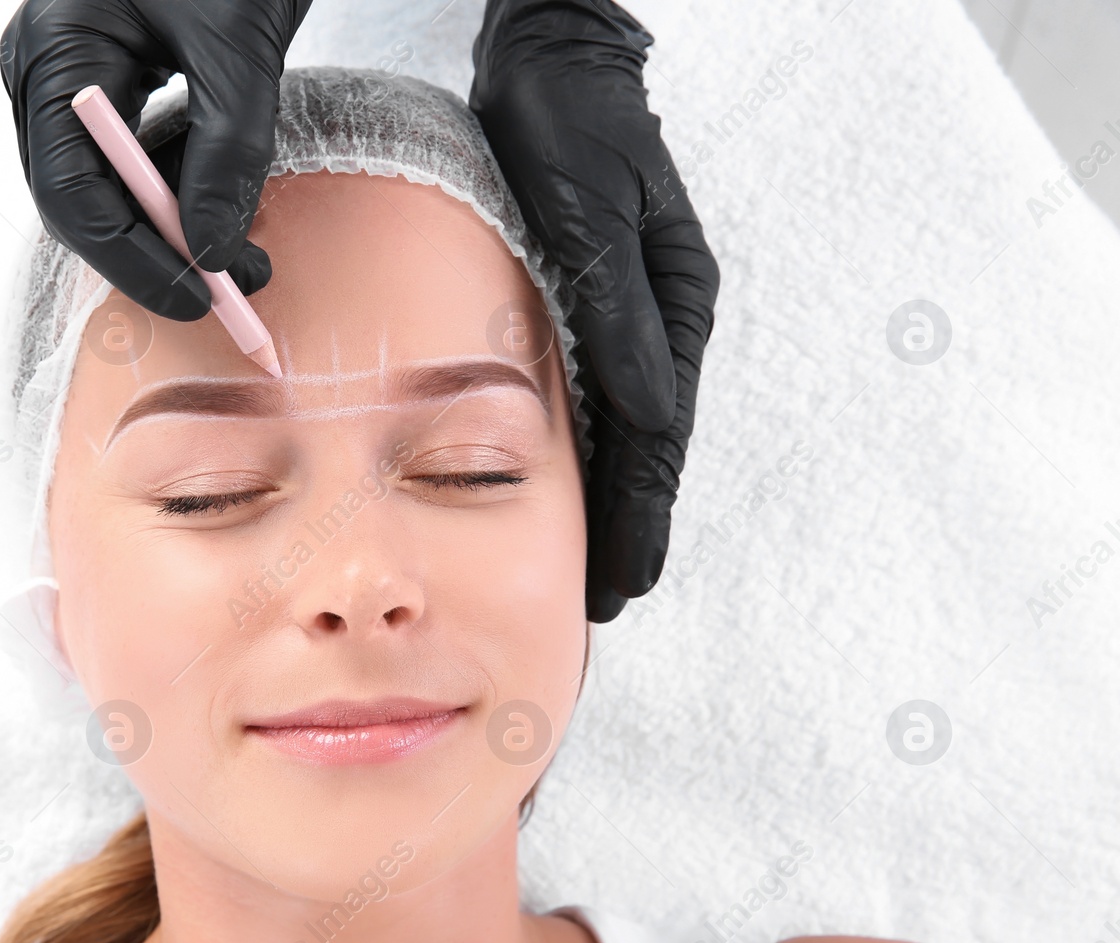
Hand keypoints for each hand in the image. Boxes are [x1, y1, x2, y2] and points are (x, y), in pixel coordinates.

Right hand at [0, 0, 312, 319]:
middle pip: (83, 201)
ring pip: (110, 187)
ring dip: (175, 227)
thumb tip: (215, 251)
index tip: (199, 298)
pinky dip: (180, 188)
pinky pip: (134, 157)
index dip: (133, 260)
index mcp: (54, 54)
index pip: (70, 196)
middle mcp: (49, 73)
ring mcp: (76, 77)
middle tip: (233, 289)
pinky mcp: (115, 78)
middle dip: (157, 253)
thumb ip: (228, 150)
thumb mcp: (236, 47)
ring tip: (247, 253)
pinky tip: (226, 203)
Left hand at [471, 0, 721, 622]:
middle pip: (650, 443)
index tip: (629, 580)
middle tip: (617, 600)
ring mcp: (635, 309)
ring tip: (609, 565)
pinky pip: (603, 391)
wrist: (552, 60)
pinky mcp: (600, 297)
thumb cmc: (567, 127)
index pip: (656, 435)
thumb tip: (648, 414)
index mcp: (671, 305)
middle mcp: (662, 317)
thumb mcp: (594, 216)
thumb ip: (618, 315)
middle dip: (637, 523)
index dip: (642, 513)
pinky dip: (598, 446)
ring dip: (620, 496)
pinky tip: (583, 480)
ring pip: (630, 425)